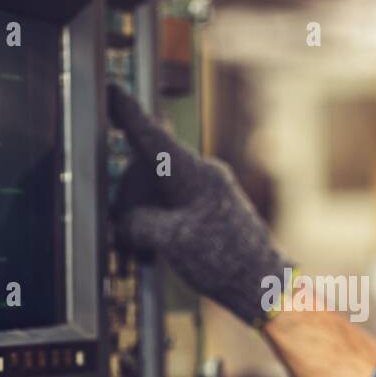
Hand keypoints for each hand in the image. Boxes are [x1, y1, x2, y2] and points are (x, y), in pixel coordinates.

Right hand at [107, 84, 289, 325]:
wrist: (263, 286)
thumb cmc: (225, 263)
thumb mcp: (171, 242)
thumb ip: (138, 222)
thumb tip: (124, 221)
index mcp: (194, 175)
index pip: (153, 138)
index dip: (129, 115)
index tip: (112, 91)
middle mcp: (202, 174)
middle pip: (149, 167)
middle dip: (131, 194)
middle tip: (130, 231)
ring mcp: (206, 190)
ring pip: (158, 187)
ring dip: (144, 212)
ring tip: (150, 246)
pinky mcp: (207, 207)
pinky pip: (171, 203)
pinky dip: (158, 221)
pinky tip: (159, 246)